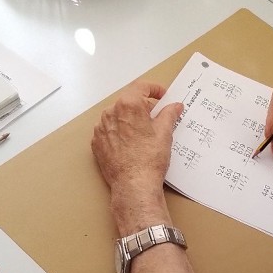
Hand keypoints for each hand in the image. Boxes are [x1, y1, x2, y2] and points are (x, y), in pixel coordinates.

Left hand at [91, 80, 182, 231]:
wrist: (134, 185)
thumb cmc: (149, 160)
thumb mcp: (165, 133)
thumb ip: (170, 114)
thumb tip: (175, 107)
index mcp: (128, 105)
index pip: (141, 87)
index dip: (155, 89)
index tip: (162, 96)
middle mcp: (111, 113)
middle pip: (128, 101)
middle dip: (143, 106)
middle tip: (157, 116)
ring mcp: (101, 128)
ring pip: (118, 116)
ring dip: (130, 119)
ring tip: (144, 132)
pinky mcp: (97, 143)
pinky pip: (109, 130)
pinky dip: (120, 132)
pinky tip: (131, 143)